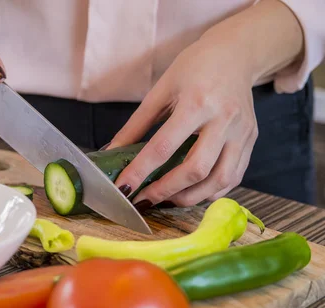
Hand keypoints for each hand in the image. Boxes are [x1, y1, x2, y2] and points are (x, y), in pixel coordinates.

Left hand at [108, 0, 302, 210]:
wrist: (236, 53)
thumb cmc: (194, 68)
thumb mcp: (160, 91)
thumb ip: (135, 126)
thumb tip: (110, 153)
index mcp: (197, 102)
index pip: (163, 147)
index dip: (140, 172)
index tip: (123, 189)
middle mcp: (224, 119)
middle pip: (196, 169)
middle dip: (166, 191)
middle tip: (144, 200)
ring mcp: (242, 133)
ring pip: (219, 180)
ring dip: (190, 198)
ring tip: (166, 200)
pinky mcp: (251, 141)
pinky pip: (233, 177)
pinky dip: (210, 191)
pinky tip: (190, 192)